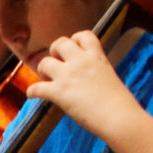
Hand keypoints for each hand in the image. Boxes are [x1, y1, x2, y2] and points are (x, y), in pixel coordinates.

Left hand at [23, 31, 142, 131]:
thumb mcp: (110, 77)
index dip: (74, 40)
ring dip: (42, 71)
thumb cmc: (120, 103)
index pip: (82, 35)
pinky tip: (33, 95)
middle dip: (55, 52)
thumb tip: (87, 80)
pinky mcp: (59, 92)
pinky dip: (32, 91)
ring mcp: (68, 76)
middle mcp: (81, 61)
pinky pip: (36, 87)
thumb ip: (96, 71)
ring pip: (44, 62)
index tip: (73, 51)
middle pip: (59, 43)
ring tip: (47, 80)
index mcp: (96, 56)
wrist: (119, 117)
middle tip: (57, 65)